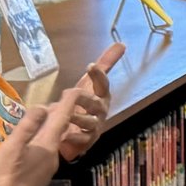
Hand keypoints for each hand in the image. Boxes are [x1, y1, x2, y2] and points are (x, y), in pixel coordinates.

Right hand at [0, 77, 90, 185]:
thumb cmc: (2, 175)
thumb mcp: (12, 146)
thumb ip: (28, 125)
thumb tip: (43, 107)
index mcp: (48, 146)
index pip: (61, 119)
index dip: (68, 103)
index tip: (76, 89)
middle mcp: (52, 158)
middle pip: (57, 131)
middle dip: (56, 116)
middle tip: (51, 104)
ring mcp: (46, 172)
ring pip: (50, 144)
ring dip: (47, 131)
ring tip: (40, 122)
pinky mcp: (37, 181)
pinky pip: (43, 156)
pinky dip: (41, 144)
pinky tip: (30, 147)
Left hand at [57, 42, 124, 160]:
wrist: (74, 129)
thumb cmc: (83, 103)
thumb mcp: (88, 82)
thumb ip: (105, 63)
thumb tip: (121, 44)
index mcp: (102, 96)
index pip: (103, 84)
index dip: (98, 75)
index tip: (90, 66)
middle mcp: (101, 111)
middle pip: (96, 103)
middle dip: (85, 98)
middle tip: (70, 92)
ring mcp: (95, 126)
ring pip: (89, 121)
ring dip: (77, 117)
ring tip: (66, 115)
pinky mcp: (87, 141)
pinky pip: (82, 139)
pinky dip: (73, 137)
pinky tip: (64, 134)